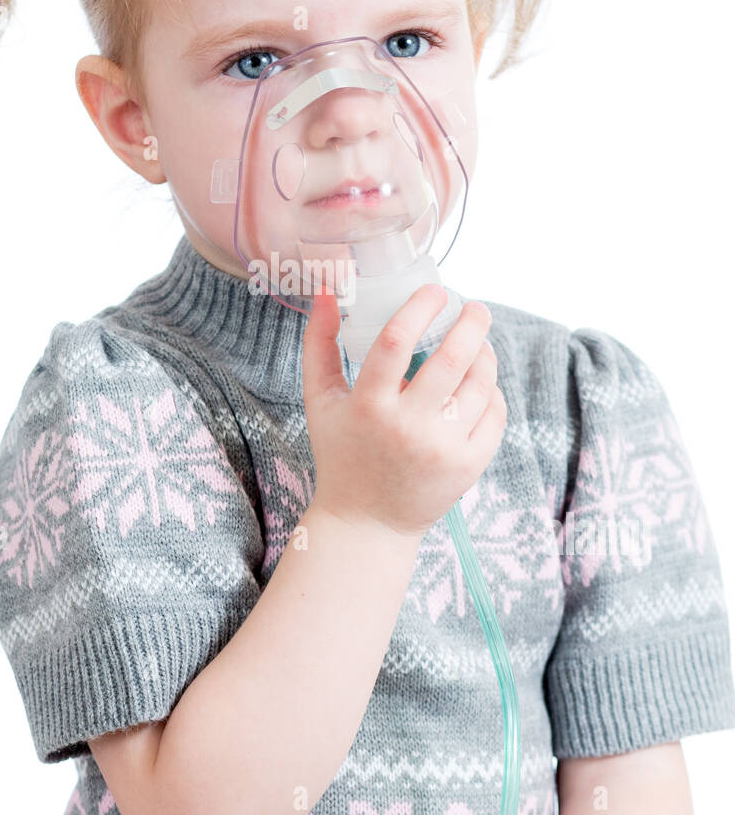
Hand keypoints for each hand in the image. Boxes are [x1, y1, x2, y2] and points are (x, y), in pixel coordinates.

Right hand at [302, 284, 505, 539]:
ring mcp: (443, 449)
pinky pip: (495, 414)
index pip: (396, 342)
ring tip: (479, 342)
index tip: (436, 291)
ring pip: (481, 384)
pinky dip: (492, 391)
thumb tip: (330, 291)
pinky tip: (481, 382)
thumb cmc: (342, 453)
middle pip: (452, 359)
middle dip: (471, 323)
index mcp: (368, 406)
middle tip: (475, 307)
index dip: (420, 308)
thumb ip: (319, 344)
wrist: (367, 523)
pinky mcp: (469, 466)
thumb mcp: (320, 401)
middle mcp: (407, 428)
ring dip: (485, 354)